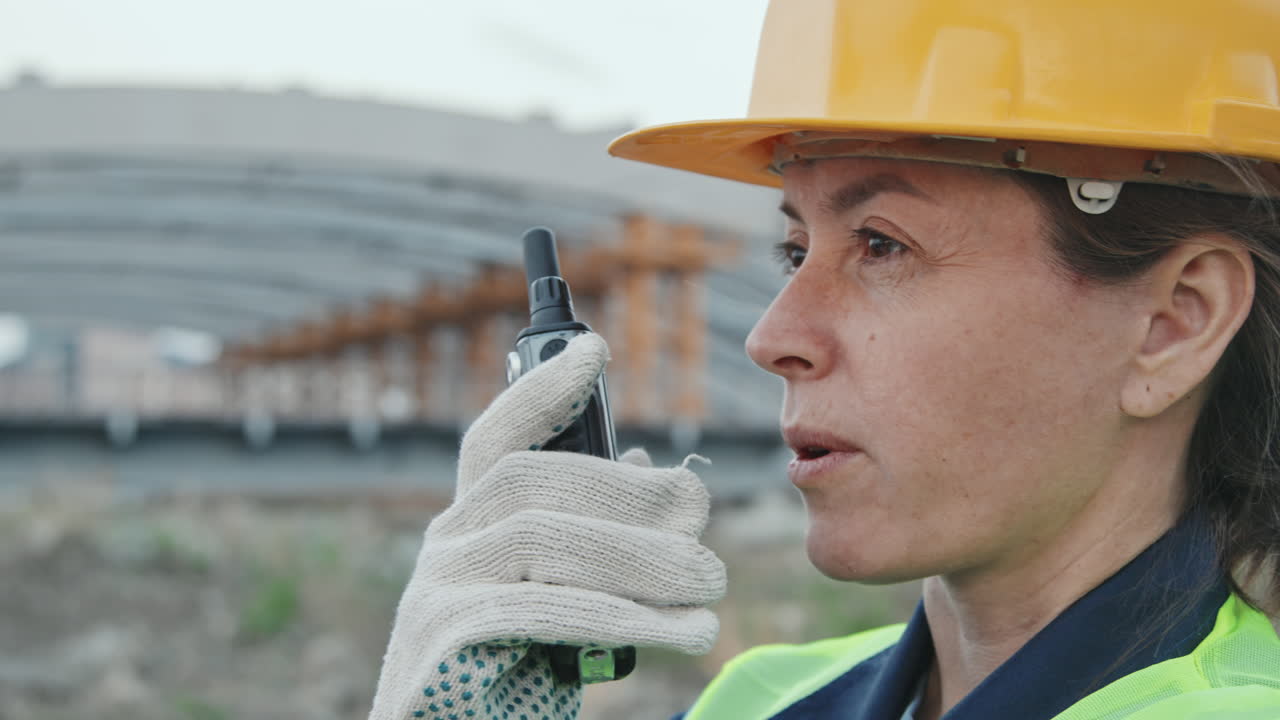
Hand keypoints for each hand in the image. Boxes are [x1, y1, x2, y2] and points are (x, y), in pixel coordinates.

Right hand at [369, 333, 724, 719]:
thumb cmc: (514, 679)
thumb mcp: (559, 601)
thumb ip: (590, 541)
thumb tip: (648, 472)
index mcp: (468, 526)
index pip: (496, 440)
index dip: (542, 391)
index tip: (594, 349)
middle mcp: (443, 545)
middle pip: (537, 482)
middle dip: (629, 494)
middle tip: (701, 516)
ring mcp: (433, 590)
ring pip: (546, 540)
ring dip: (642, 558)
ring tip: (710, 584)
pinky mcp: (441, 640)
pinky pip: (545, 608)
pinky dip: (623, 615)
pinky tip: (683, 631)